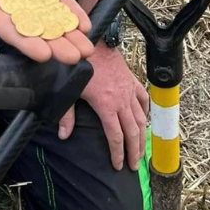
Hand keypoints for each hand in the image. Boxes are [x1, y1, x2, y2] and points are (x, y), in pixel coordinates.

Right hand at [0, 0, 94, 64]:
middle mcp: (10, 3)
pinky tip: (85, 25)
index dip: (25, 41)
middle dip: (55, 44)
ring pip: (51, 17)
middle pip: (35, 28)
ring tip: (87, 49)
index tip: (43, 54)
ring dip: (68, 33)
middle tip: (74, 58)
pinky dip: (72, 11)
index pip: (8, 27)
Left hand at [59, 45, 148, 170]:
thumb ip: (67, 115)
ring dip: (142, 136)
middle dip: (134, 151)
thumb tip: (63, 136)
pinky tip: (144, 119)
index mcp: (107, 106)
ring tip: (141, 150)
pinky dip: (145, 111)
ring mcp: (129, 90)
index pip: (116, 136)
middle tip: (135, 166)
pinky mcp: (132, 81)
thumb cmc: (81, 66)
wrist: (95, 43)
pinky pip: (143, 99)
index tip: (119, 165)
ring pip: (141, 118)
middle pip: (133, 131)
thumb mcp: (70, 92)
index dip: (118, 153)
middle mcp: (122, 101)